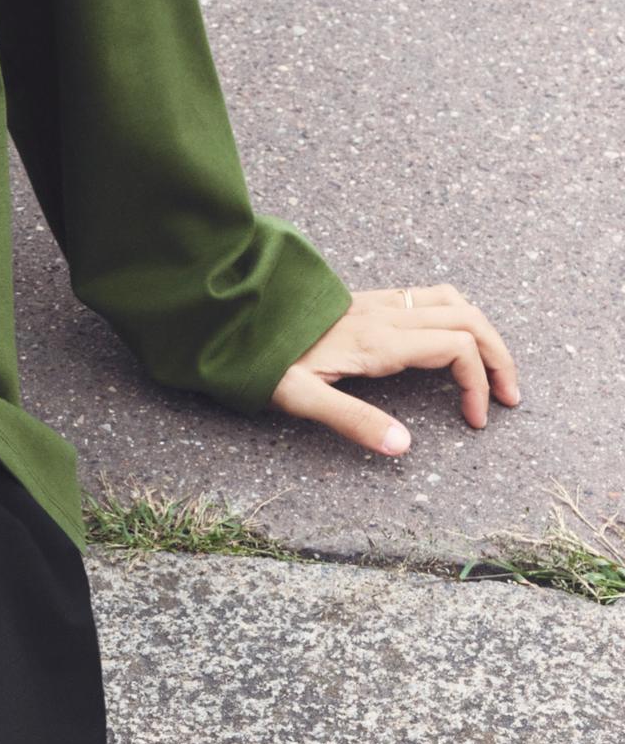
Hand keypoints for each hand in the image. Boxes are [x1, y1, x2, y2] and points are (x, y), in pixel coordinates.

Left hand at [268, 282, 519, 456]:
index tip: (476, 421)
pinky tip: (453, 343)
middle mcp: (387, 313)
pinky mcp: (369, 300)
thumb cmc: (263, 359)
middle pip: (469, 319)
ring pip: (454, 301)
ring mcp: (379, 302)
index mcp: (379, 339)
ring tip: (493, 371)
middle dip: (499, 357)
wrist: (233, 317)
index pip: (457, 347)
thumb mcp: (300, 398)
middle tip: (510, 398)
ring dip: (483, 333)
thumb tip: (403, 446)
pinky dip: (459, 317)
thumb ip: (353, 421)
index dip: (478, 384)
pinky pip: (430, 297)